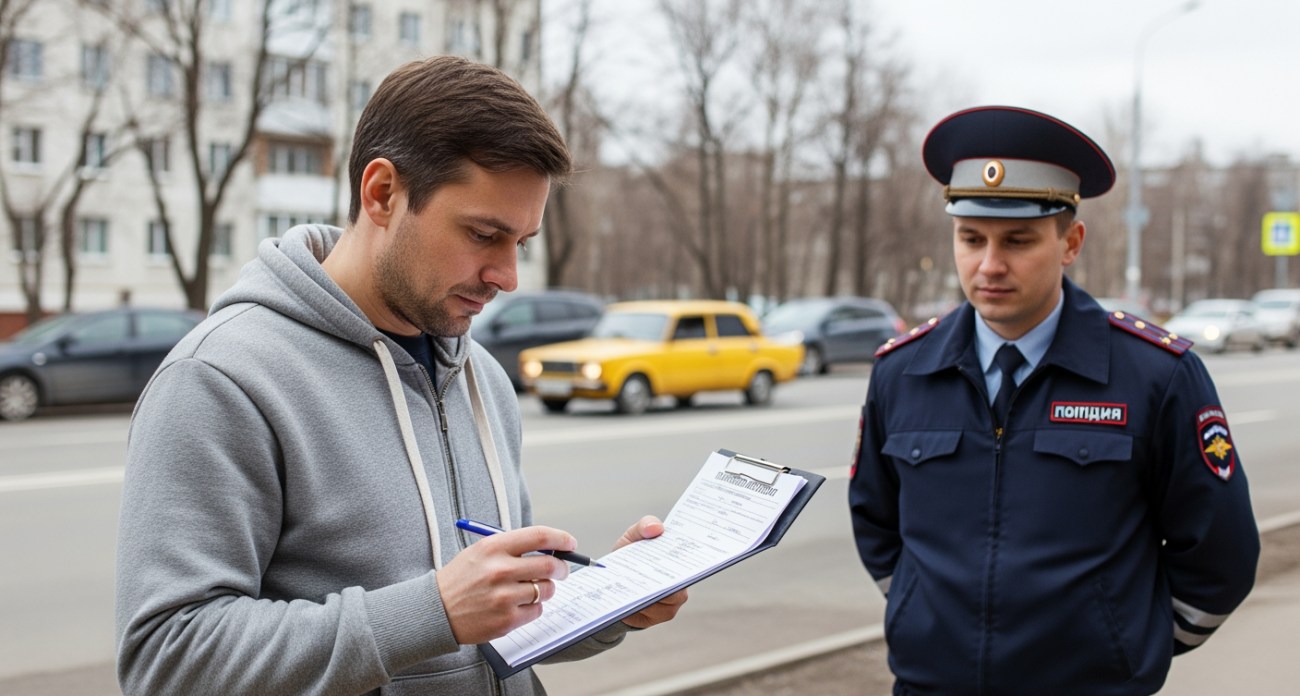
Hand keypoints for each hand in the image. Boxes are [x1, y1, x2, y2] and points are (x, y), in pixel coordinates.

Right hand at [437, 525, 575, 644]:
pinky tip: (517, 605)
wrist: (436, 610)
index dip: (561, 538)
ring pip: (546, 590)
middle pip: (550, 565)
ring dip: (545, 589)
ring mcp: (504, 597)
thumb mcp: (482, 551)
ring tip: (530, 589)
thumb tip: (551, 547)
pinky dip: (533, 607)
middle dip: (562, 567)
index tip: (570, 543)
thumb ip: (514, 547)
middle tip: (561, 570)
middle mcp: (500, 570)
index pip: (540, 536)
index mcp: (494, 547)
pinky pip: (537, 610)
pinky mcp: (506, 620)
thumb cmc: (462, 578)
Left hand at [614, 516, 688, 628]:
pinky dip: (642, 603)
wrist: (613, 584)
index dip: (698, 553)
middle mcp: (682, 581)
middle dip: (669, 574)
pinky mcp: (662, 615)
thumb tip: (657, 528)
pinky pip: (655, 610)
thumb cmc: (629, 556)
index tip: (690, 548)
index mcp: (679, 559)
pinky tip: (631, 597)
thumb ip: (644, 526)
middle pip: (682, 581)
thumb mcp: (633, 536)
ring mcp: (674, 600)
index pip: (696, 556)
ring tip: (638, 582)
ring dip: (653, 590)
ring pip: (669, 598)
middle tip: (654, 566)